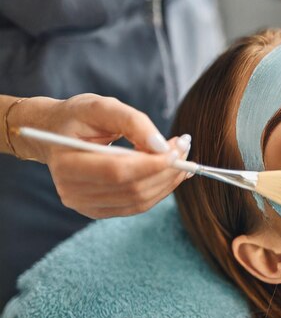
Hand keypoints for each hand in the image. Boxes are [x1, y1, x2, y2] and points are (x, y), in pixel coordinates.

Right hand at [9, 93, 190, 218]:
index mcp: (67, 164)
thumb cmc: (79, 117)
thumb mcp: (102, 107)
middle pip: (132, 189)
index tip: (178, 147)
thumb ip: (133, 122)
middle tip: (185, 147)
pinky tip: (172, 171)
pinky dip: (160, 189)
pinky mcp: (99, 210)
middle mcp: (72, 191)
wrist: (57, 133)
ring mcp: (85, 205)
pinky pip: (138, 205)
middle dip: (166, 170)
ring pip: (140, 200)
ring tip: (182, 156)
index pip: (117, 171)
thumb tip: (162, 146)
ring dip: (168, 180)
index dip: (152, 163)